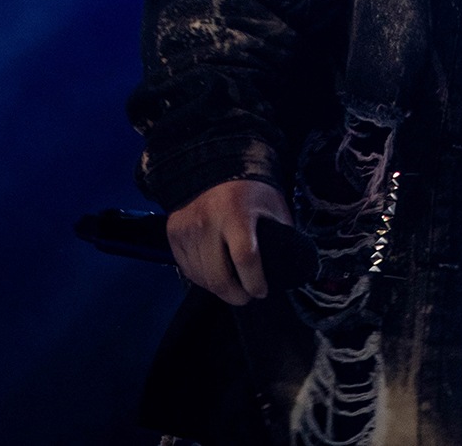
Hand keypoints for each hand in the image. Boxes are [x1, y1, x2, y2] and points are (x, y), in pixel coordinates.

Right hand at [166, 178, 294, 305]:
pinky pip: (187, 270)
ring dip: (220, 289)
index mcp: (235, 213)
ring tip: (233, 285)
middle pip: (218, 277)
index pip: (245, 259)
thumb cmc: (249, 188)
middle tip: (247, 295)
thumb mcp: (273, 206)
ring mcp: (187, 230)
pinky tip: (215, 273)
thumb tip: (288, 265)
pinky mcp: (173, 235)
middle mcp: (207, 223)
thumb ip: (281, 235)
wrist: (214, 166)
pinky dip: (202, 278)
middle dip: (237, 296)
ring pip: (201, 278)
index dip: (255, 282)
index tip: (262, 290)